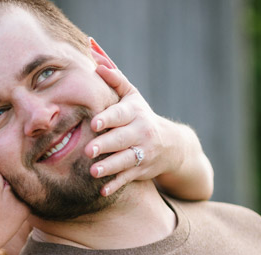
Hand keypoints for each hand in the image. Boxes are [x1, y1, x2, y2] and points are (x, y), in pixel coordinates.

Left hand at [86, 65, 184, 196]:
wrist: (171, 145)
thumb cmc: (140, 115)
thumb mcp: (131, 96)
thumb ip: (113, 78)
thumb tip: (94, 57)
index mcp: (135, 113)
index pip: (120, 115)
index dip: (108, 119)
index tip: (94, 123)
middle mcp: (140, 132)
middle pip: (121, 139)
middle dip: (105, 144)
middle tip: (89, 150)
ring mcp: (141, 153)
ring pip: (124, 161)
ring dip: (109, 167)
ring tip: (94, 172)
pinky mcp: (140, 170)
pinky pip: (127, 179)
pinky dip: (115, 186)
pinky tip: (102, 192)